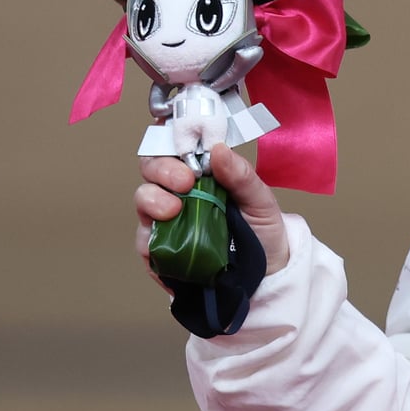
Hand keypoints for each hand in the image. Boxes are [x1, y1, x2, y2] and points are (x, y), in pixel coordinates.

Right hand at [136, 143, 289, 278]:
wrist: (266, 271)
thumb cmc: (261, 229)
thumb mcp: (260, 199)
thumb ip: (240, 175)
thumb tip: (218, 149)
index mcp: (200, 172)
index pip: (174, 146)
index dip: (170, 139)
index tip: (186, 148)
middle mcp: (177, 191)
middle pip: (151, 168)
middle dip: (162, 170)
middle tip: (185, 181)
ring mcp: (165, 219)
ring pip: (143, 200)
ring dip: (152, 200)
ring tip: (173, 210)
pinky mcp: (160, 250)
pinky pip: (144, 242)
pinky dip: (150, 241)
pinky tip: (166, 244)